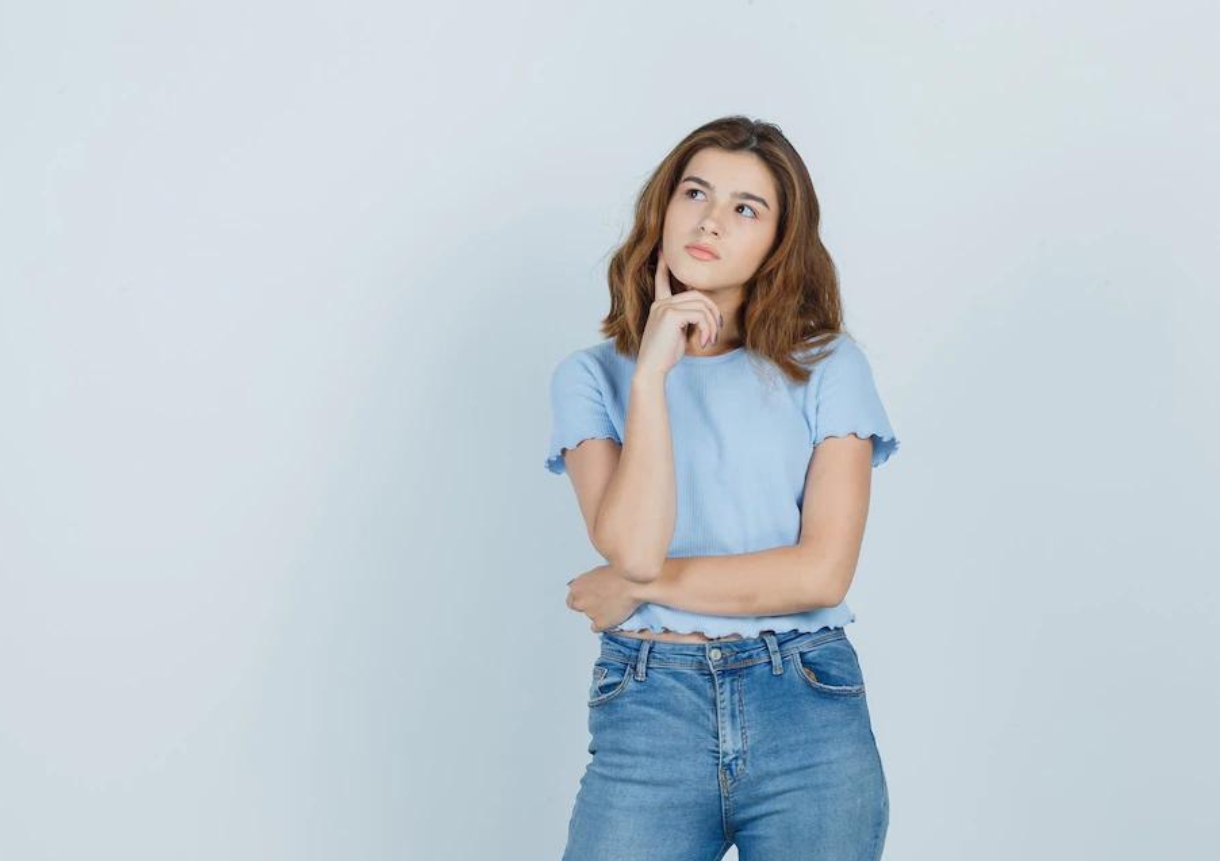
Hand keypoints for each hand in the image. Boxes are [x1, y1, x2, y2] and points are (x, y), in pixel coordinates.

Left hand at [565, 563, 644, 631]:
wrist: (633, 582)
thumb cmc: (619, 573)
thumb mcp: (598, 573)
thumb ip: (589, 584)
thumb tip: (591, 589)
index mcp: (577, 587)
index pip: (571, 599)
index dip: (581, 599)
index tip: (588, 599)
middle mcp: (580, 601)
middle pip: (578, 608)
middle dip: (588, 606)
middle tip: (601, 603)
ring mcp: (590, 613)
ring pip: (592, 617)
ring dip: (600, 614)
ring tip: (614, 605)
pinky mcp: (600, 623)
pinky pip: (599, 627)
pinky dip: (605, 624)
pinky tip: (614, 615)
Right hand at [635, 244, 723, 376]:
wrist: (651, 369)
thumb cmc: (664, 356)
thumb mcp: (677, 333)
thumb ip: (686, 319)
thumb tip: (704, 312)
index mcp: (659, 306)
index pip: (662, 281)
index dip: (664, 266)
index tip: (662, 251)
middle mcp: (660, 303)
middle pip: (698, 295)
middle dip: (713, 313)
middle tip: (715, 332)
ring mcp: (664, 307)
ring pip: (702, 305)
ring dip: (712, 325)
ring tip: (709, 340)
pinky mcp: (670, 315)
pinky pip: (701, 315)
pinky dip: (707, 329)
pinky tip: (703, 342)